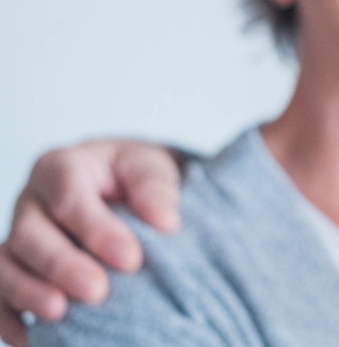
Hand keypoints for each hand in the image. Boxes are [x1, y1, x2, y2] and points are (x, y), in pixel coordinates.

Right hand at [0, 140, 182, 345]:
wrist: (119, 185)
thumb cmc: (132, 176)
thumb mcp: (149, 167)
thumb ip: (155, 189)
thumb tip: (165, 222)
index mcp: (62, 167)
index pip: (69, 196)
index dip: (96, 229)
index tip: (131, 259)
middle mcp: (31, 202)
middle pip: (31, 234)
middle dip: (62, 265)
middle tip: (98, 291)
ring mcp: (17, 237)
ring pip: (5, 266)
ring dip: (28, 293)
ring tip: (60, 315)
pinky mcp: (12, 270)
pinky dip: (8, 319)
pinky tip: (31, 340)